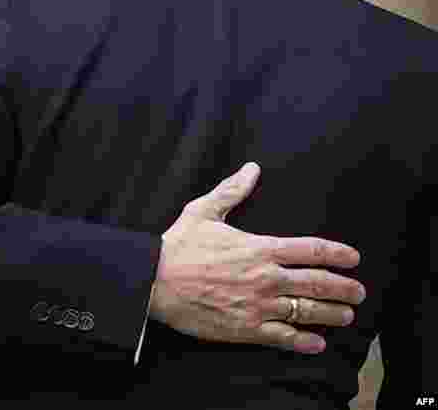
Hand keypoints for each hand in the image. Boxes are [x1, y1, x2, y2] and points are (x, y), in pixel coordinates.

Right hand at [151, 163, 365, 353]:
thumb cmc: (177, 246)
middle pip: (318, 283)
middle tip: (358, 292)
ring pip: (308, 312)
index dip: (338, 254)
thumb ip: (231, 191)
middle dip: (345, 288)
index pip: (311, 250)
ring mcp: (259, 305)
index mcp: (260, 248)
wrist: (154, 281)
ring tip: (346, 316)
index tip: (354, 258)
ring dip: (333, 314)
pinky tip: (317, 343)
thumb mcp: (202, 211)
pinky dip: (305, 341)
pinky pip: (285, 337)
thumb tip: (252, 169)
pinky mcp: (247, 328)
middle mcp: (266, 277)